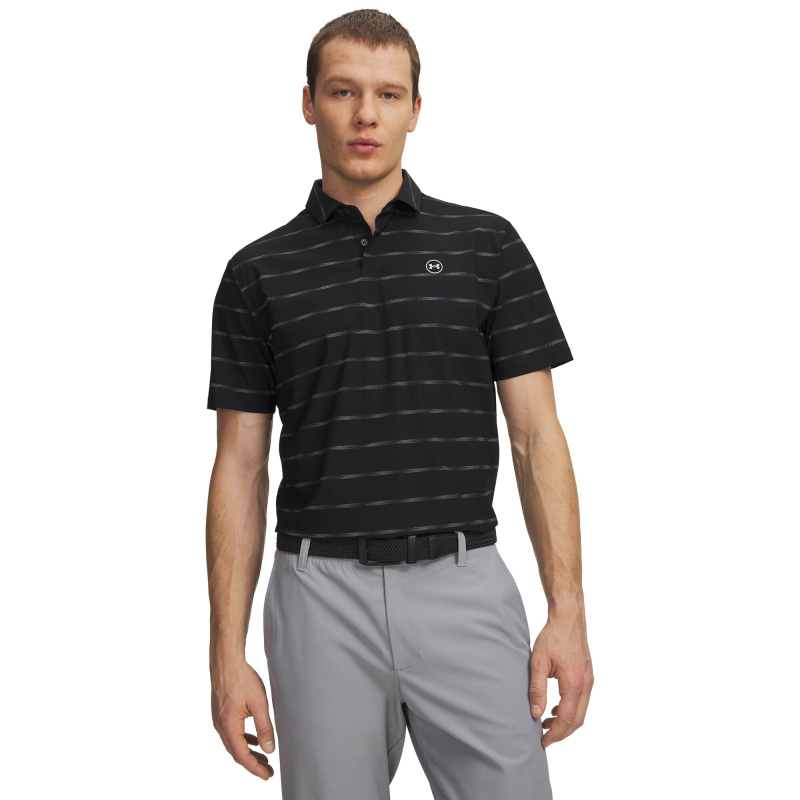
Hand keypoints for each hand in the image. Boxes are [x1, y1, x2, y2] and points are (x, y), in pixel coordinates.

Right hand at [211, 658, 275, 779]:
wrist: (226, 661)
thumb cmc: (242, 678)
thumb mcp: (259, 703)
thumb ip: (264, 728)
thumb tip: (269, 749)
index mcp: (229, 726)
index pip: (242, 756)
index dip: (255, 768)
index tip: (267, 776)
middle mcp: (220, 726)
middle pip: (236, 753)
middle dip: (252, 763)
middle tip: (268, 771)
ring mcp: (219, 720)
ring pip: (233, 744)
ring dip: (248, 753)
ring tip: (263, 758)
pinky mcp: (221, 714)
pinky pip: (231, 733)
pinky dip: (243, 740)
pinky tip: (252, 740)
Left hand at [529, 608, 592, 746]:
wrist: (568, 618)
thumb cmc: (553, 636)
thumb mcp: (538, 661)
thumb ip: (537, 689)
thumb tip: (536, 713)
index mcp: (574, 683)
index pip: (566, 719)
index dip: (555, 734)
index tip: (543, 741)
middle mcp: (586, 684)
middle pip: (577, 720)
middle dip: (561, 733)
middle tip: (544, 737)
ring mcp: (589, 680)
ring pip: (581, 712)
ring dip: (566, 722)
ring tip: (547, 723)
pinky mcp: (588, 675)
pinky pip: (582, 700)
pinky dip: (571, 710)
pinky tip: (556, 707)